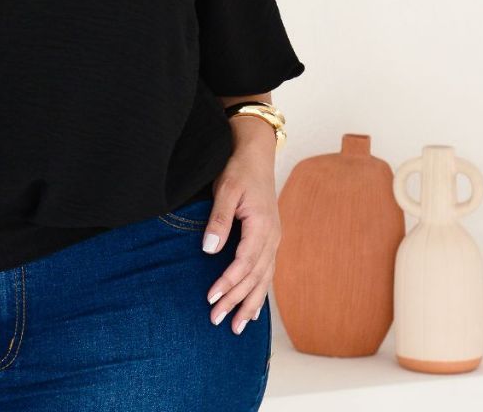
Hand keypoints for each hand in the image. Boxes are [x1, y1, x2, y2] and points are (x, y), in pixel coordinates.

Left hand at [201, 149, 280, 335]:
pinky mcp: (270, 239)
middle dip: (236, 301)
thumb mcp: (226, 190)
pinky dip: (260, 292)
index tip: (211, 297)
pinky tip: (254, 309)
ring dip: (250, 304)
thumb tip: (209, 250)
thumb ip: (219, 220)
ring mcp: (274, 240)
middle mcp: (272, 238)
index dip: (227, 283)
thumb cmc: (238, 170)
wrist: (256, 154)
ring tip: (238, 327)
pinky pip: (267, 272)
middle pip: (254, 277)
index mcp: (262, 226)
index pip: (244, 263)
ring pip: (263, 279)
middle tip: (217, 321)